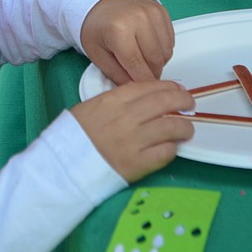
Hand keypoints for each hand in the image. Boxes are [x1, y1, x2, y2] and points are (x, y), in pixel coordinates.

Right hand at [70, 80, 193, 182]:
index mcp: (113, 100)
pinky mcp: (137, 164)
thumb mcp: (91, 107)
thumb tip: (143, 98)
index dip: (168, 86)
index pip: (149, 86)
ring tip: (186, 128)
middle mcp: (126, 117)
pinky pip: (165, 152)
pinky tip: (171, 147)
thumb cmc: (74, 136)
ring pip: (172, 126)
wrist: (62, 165)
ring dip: (184, 126)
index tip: (177, 88)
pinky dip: (172, 148)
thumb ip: (116, 100)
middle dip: (183, 100)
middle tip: (189, 104)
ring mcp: (133, 141)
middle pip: (165, 102)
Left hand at [80, 0, 173, 84]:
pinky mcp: (161, 11)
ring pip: (166, 52)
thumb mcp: (98, 56)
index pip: (137, 66)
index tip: (144, 90)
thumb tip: (135, 88)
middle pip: (155, 60)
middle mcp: (138, 18)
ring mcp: (152, 13)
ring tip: (142, 60)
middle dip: (151, 74)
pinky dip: (162, 50)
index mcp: (119, 30)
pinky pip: (170, 40)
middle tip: (141, 77)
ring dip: (158, 63)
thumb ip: (117, 75)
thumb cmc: (96, 28)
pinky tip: (148, 48)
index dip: (142, 82)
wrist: (99, 4)